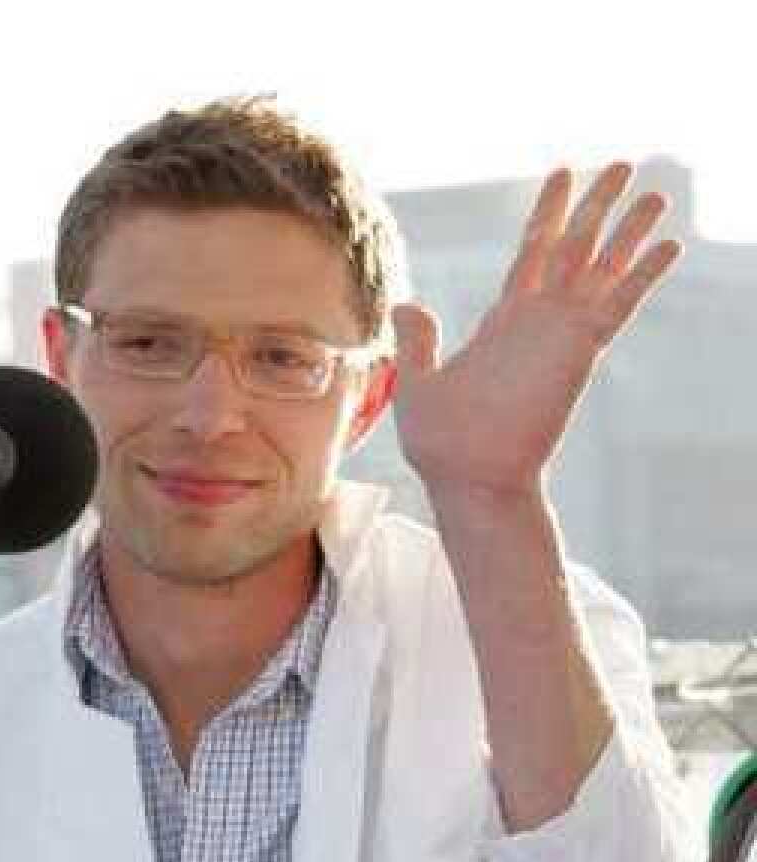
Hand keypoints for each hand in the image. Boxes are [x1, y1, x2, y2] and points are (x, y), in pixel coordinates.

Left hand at [391, 163, 680, 497]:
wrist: (470, 481)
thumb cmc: (443, 448)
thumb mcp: (417, 385)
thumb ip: (418, 343)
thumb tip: (408, 304)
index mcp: (504, 323)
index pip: (532, 253)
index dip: (549, 213)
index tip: (563, 175)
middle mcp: (538, 321)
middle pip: (574, 246)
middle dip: (596, 205)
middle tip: (620, 163)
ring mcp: (561, 333)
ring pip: (602, 266)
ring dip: (629, 228)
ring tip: (657, 191)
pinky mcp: (579, 349)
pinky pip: (618, 303)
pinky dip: (643, 273)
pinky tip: (669, 244)